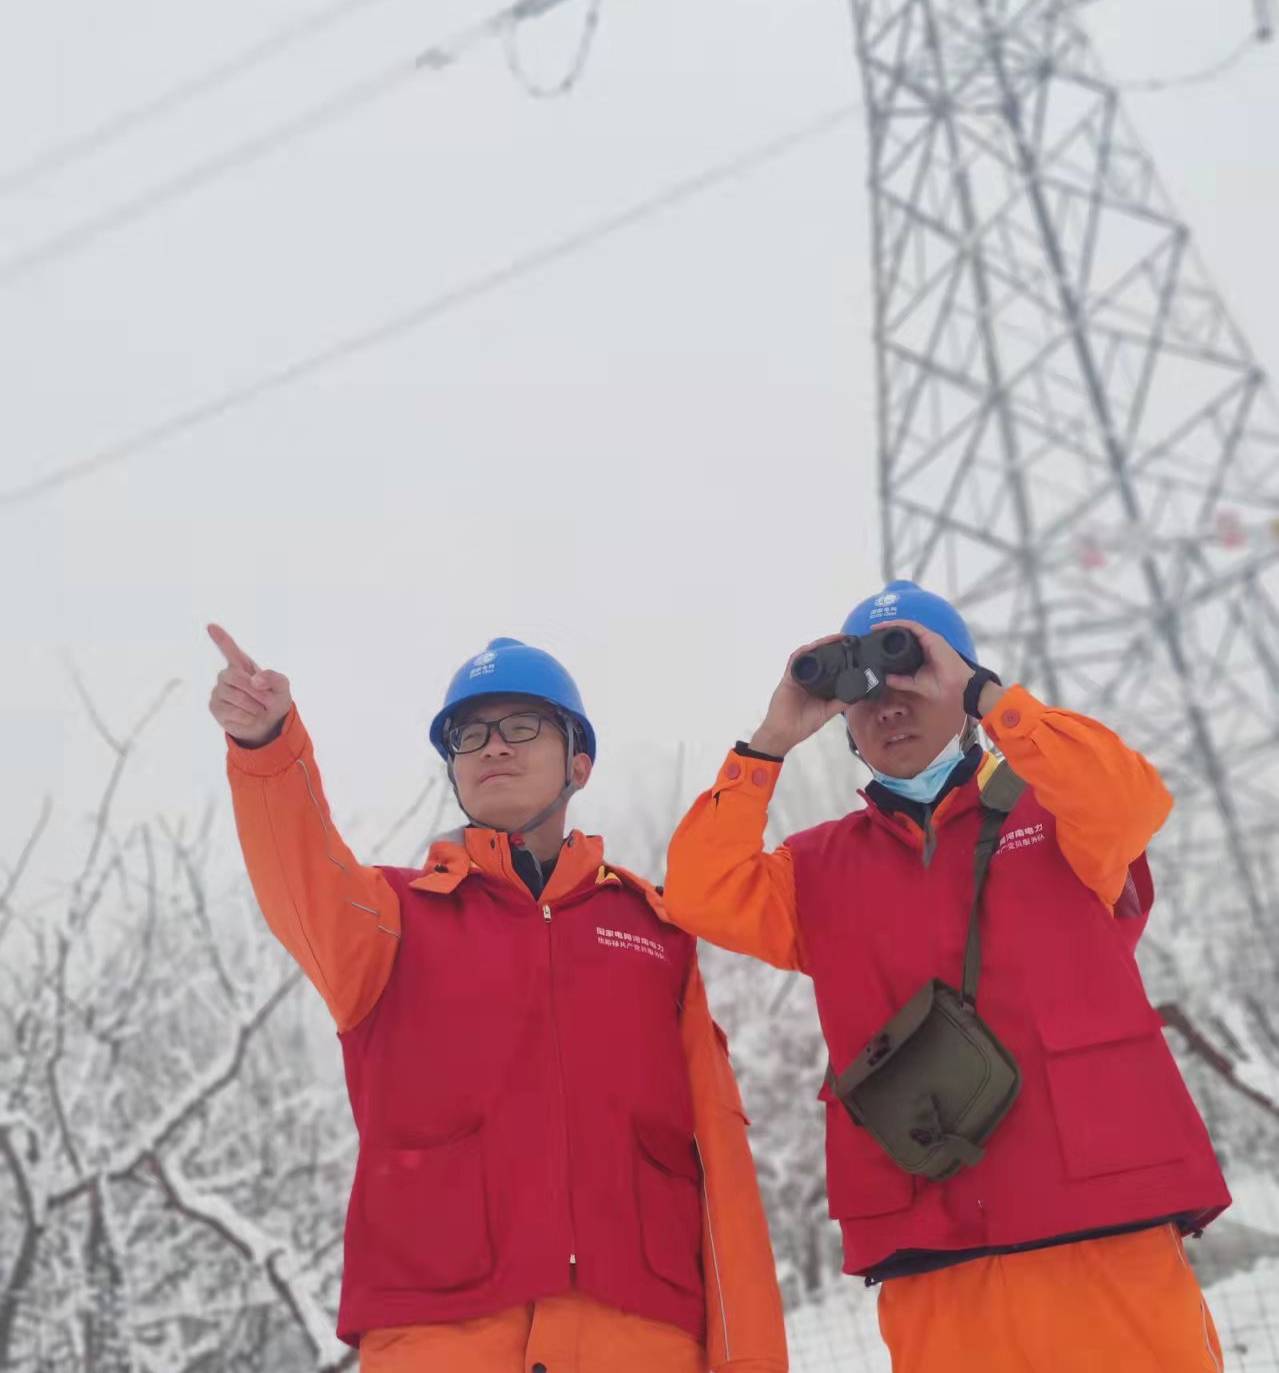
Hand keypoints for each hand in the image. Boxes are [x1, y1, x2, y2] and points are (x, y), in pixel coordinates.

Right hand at [207, 624, 291, 746]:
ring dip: (254, 706)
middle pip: (235, 677)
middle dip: (256, 692)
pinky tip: (250, 718)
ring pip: (235, 696)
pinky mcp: (215, 706)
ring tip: (259, 710)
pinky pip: (231, 711)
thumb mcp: (282, 687)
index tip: (211, 626)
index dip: (221, 637)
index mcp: (243, 665)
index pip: (229, 648)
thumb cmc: (274, 700)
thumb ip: (274, 678)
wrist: (269, 724)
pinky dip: (247, 717)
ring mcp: (219, 690)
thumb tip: (255, 680)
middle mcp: (227, 675)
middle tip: (268, 701)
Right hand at [749, 636, 850, 757]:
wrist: (784, 733)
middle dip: (830, 645)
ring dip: (819, 645)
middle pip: (818, 656)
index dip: (839, 655)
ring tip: (833, 639)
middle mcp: (808, 677)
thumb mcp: (827, 712)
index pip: (829, 665)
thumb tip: (859, 692)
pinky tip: (812, 647)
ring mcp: (797, 676)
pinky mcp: (788, 678)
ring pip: (808, 654)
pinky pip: (795, 662)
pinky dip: (803, 653)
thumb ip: (841, 702)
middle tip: (845, 638)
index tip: (852, 648)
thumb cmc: (803, 724)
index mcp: (818, 685)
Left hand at [881, 619, 974, 707]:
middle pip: (903, 633)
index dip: (888, 641)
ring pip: (906, 627)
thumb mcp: (914, 683)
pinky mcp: (931, 637)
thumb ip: (901, 681)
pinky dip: (900, 624)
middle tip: (872, 632)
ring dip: (891, 625)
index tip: (875, 642)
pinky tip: (888, 624)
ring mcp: (928, 639)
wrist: (954, 686)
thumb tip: (885, 679)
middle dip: (887, 630)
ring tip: (876, 626)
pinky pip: (913, 626)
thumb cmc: (939, 684)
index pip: (902, 643)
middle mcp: (923, 644)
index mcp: (920, 654)